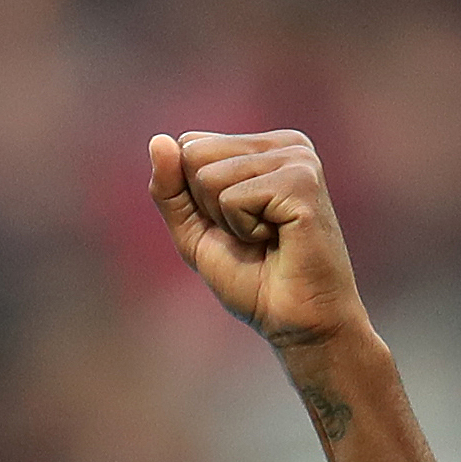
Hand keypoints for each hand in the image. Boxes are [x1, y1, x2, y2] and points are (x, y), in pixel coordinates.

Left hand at [148, 131, 368, 352]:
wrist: (297, 322)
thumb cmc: (252, 279)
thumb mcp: (194, 231)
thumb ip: (170, 189)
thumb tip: (158, 140)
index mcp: (263, 147)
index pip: (189, 145)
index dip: (195, 199)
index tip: (233, 225)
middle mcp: (285, 143)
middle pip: (195, 155)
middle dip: (208, 208)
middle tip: (250, 236)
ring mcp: (297, 159)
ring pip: (209, 177)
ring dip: (228, 222)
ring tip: (266, 239)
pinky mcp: (302, 182)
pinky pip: (232, 199)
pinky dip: (244, 231)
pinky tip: (278, 240)